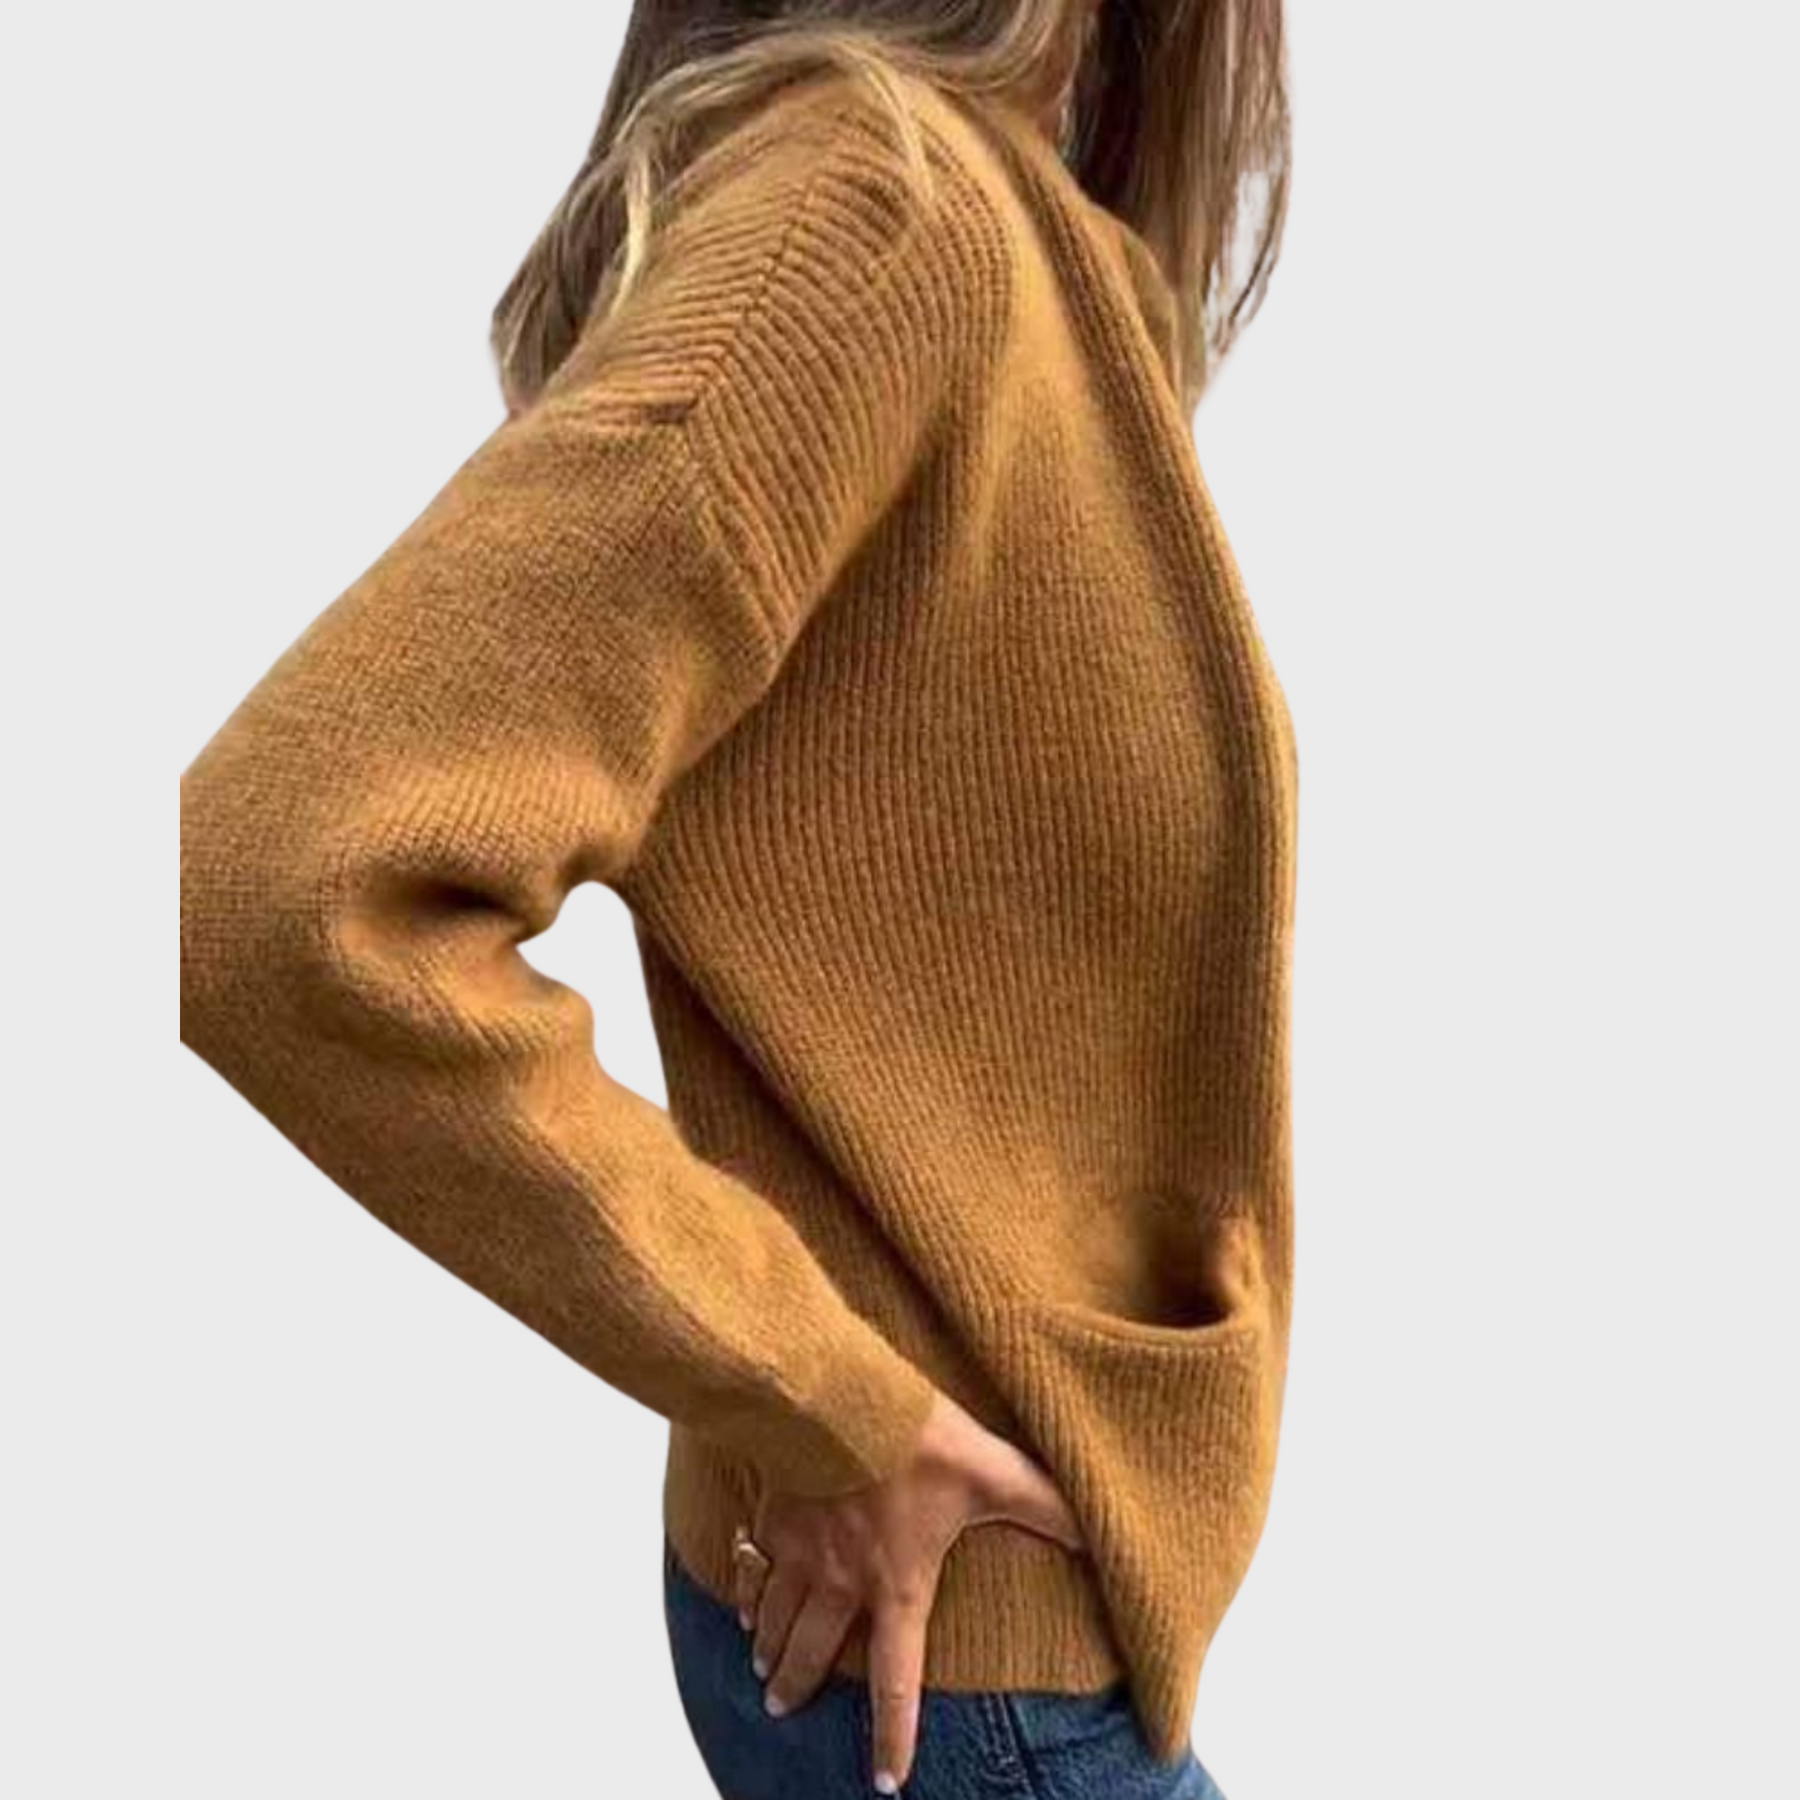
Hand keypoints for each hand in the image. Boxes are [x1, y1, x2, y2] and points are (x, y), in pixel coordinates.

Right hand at [735, 1391, 1086, 1794]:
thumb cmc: (915, 1436)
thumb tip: (1098, 1532)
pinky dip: (741, 1594)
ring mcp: (799, 1551)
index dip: (892, 1735)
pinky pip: (748, 1569)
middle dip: (798, 1690)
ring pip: (774, 1620)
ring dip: (768, 1650)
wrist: (834, 1394)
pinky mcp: (771, 1515)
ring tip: (760, 1669)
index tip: (885, 1782)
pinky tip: (740, 1605)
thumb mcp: (993, 1471)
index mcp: (896, 1583)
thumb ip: (1045, 1505)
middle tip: (784, 1712)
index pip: (895, 1680)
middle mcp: (840, 1582)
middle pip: (812, 1656)